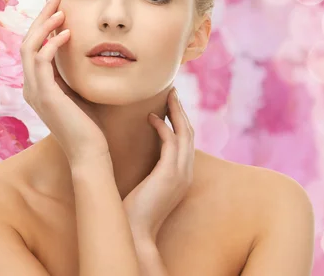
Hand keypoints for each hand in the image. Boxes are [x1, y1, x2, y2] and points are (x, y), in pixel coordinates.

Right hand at [21, 0, 108, 165]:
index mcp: (38, 86)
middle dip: (41, 17)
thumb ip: (74, 72)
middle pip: (27, 42)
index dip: (43, 24)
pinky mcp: (45, 95)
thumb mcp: (80, 90)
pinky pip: (41, 61)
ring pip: (30, 48)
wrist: (89, 152)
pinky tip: (67, 33)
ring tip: (60, 9)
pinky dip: (52, 44)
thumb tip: (86, 50)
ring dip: (44, 25)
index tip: (58, 7)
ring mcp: (35, 91)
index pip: (34, 47)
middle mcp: (31, 87)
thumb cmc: (90, 124)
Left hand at [122, 87, 194, 241]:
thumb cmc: (133, 210)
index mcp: (182, 175)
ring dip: (176, 112)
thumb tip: (134, 152)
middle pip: (189, 133)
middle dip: (181, 111)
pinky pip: (171, 141)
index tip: (171, 105)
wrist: (134, 232)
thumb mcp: (145, 185)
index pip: (186, 141)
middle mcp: (186, 172)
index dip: (180, 121)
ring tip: (168, 95)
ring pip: (185, 133)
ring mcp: (181, 173)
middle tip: (173, 92)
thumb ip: (148, 170)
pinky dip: (163, 126)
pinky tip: (151, 117)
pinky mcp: (170, 173)